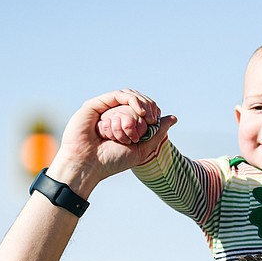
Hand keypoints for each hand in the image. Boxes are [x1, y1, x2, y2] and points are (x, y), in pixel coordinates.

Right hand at [47, 89, 174, 190]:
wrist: (88, 165)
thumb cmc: (111, 161)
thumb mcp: (142, 149)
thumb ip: (157, 133)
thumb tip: (173, 117)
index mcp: (122, 124)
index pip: (141, 108)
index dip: (151, 110)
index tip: (156, 120)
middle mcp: (112, 115)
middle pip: (135, 100)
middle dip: (147, 106)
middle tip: (152, 119)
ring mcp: (102, 109)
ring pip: (127, 97)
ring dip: (140, 105)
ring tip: (145, 117)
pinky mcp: (94, 105)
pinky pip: (117, 95)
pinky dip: (131, 100)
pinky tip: (139, 111)